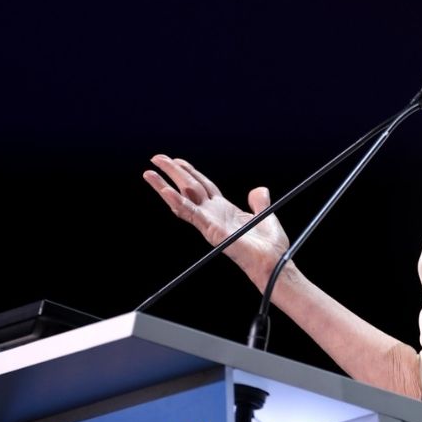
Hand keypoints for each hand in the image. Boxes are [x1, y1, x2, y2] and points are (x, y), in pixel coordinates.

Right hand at [143, 154, 288, 278]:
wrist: (273, 262)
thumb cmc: (270, 246)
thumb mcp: (265, 215)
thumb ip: (259, 202)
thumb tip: (259, 189)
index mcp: (224, 210)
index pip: (202, 186)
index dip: (190, 172)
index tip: (178, 160)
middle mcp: (213, 215)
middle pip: (189, 188)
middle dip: (173, 172)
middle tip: (156, 158)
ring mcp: (210, 223)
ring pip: (183, 200)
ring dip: (164, 186)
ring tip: (149, 173)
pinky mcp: (211, 230)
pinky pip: (191, 214)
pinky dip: (177, 202)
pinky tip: (165, 191)